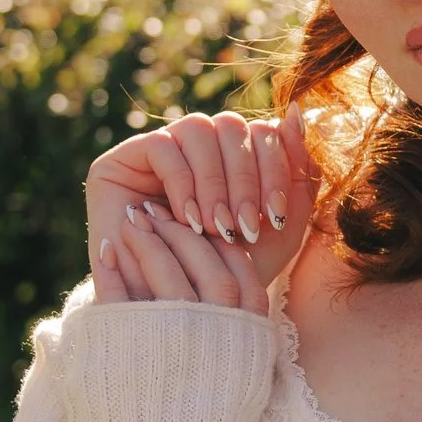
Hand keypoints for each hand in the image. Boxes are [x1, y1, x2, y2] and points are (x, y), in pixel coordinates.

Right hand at [87, 109, 316, 318]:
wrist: (177, 309)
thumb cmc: (231, 270)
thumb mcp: (278, 230)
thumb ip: (298, 176)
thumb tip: (295, 112)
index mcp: (234, 153)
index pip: (262, 131)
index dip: (274, 170)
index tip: (276, 217)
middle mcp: (198, 145)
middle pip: (232, 126)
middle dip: (244, 180)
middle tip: (244, 227)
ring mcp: (161, 147)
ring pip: (199, 128)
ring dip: (214, 182)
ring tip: (214, 227)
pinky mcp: (123, 159)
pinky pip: (163, 146)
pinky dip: (183, 183)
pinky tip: (187, 219)